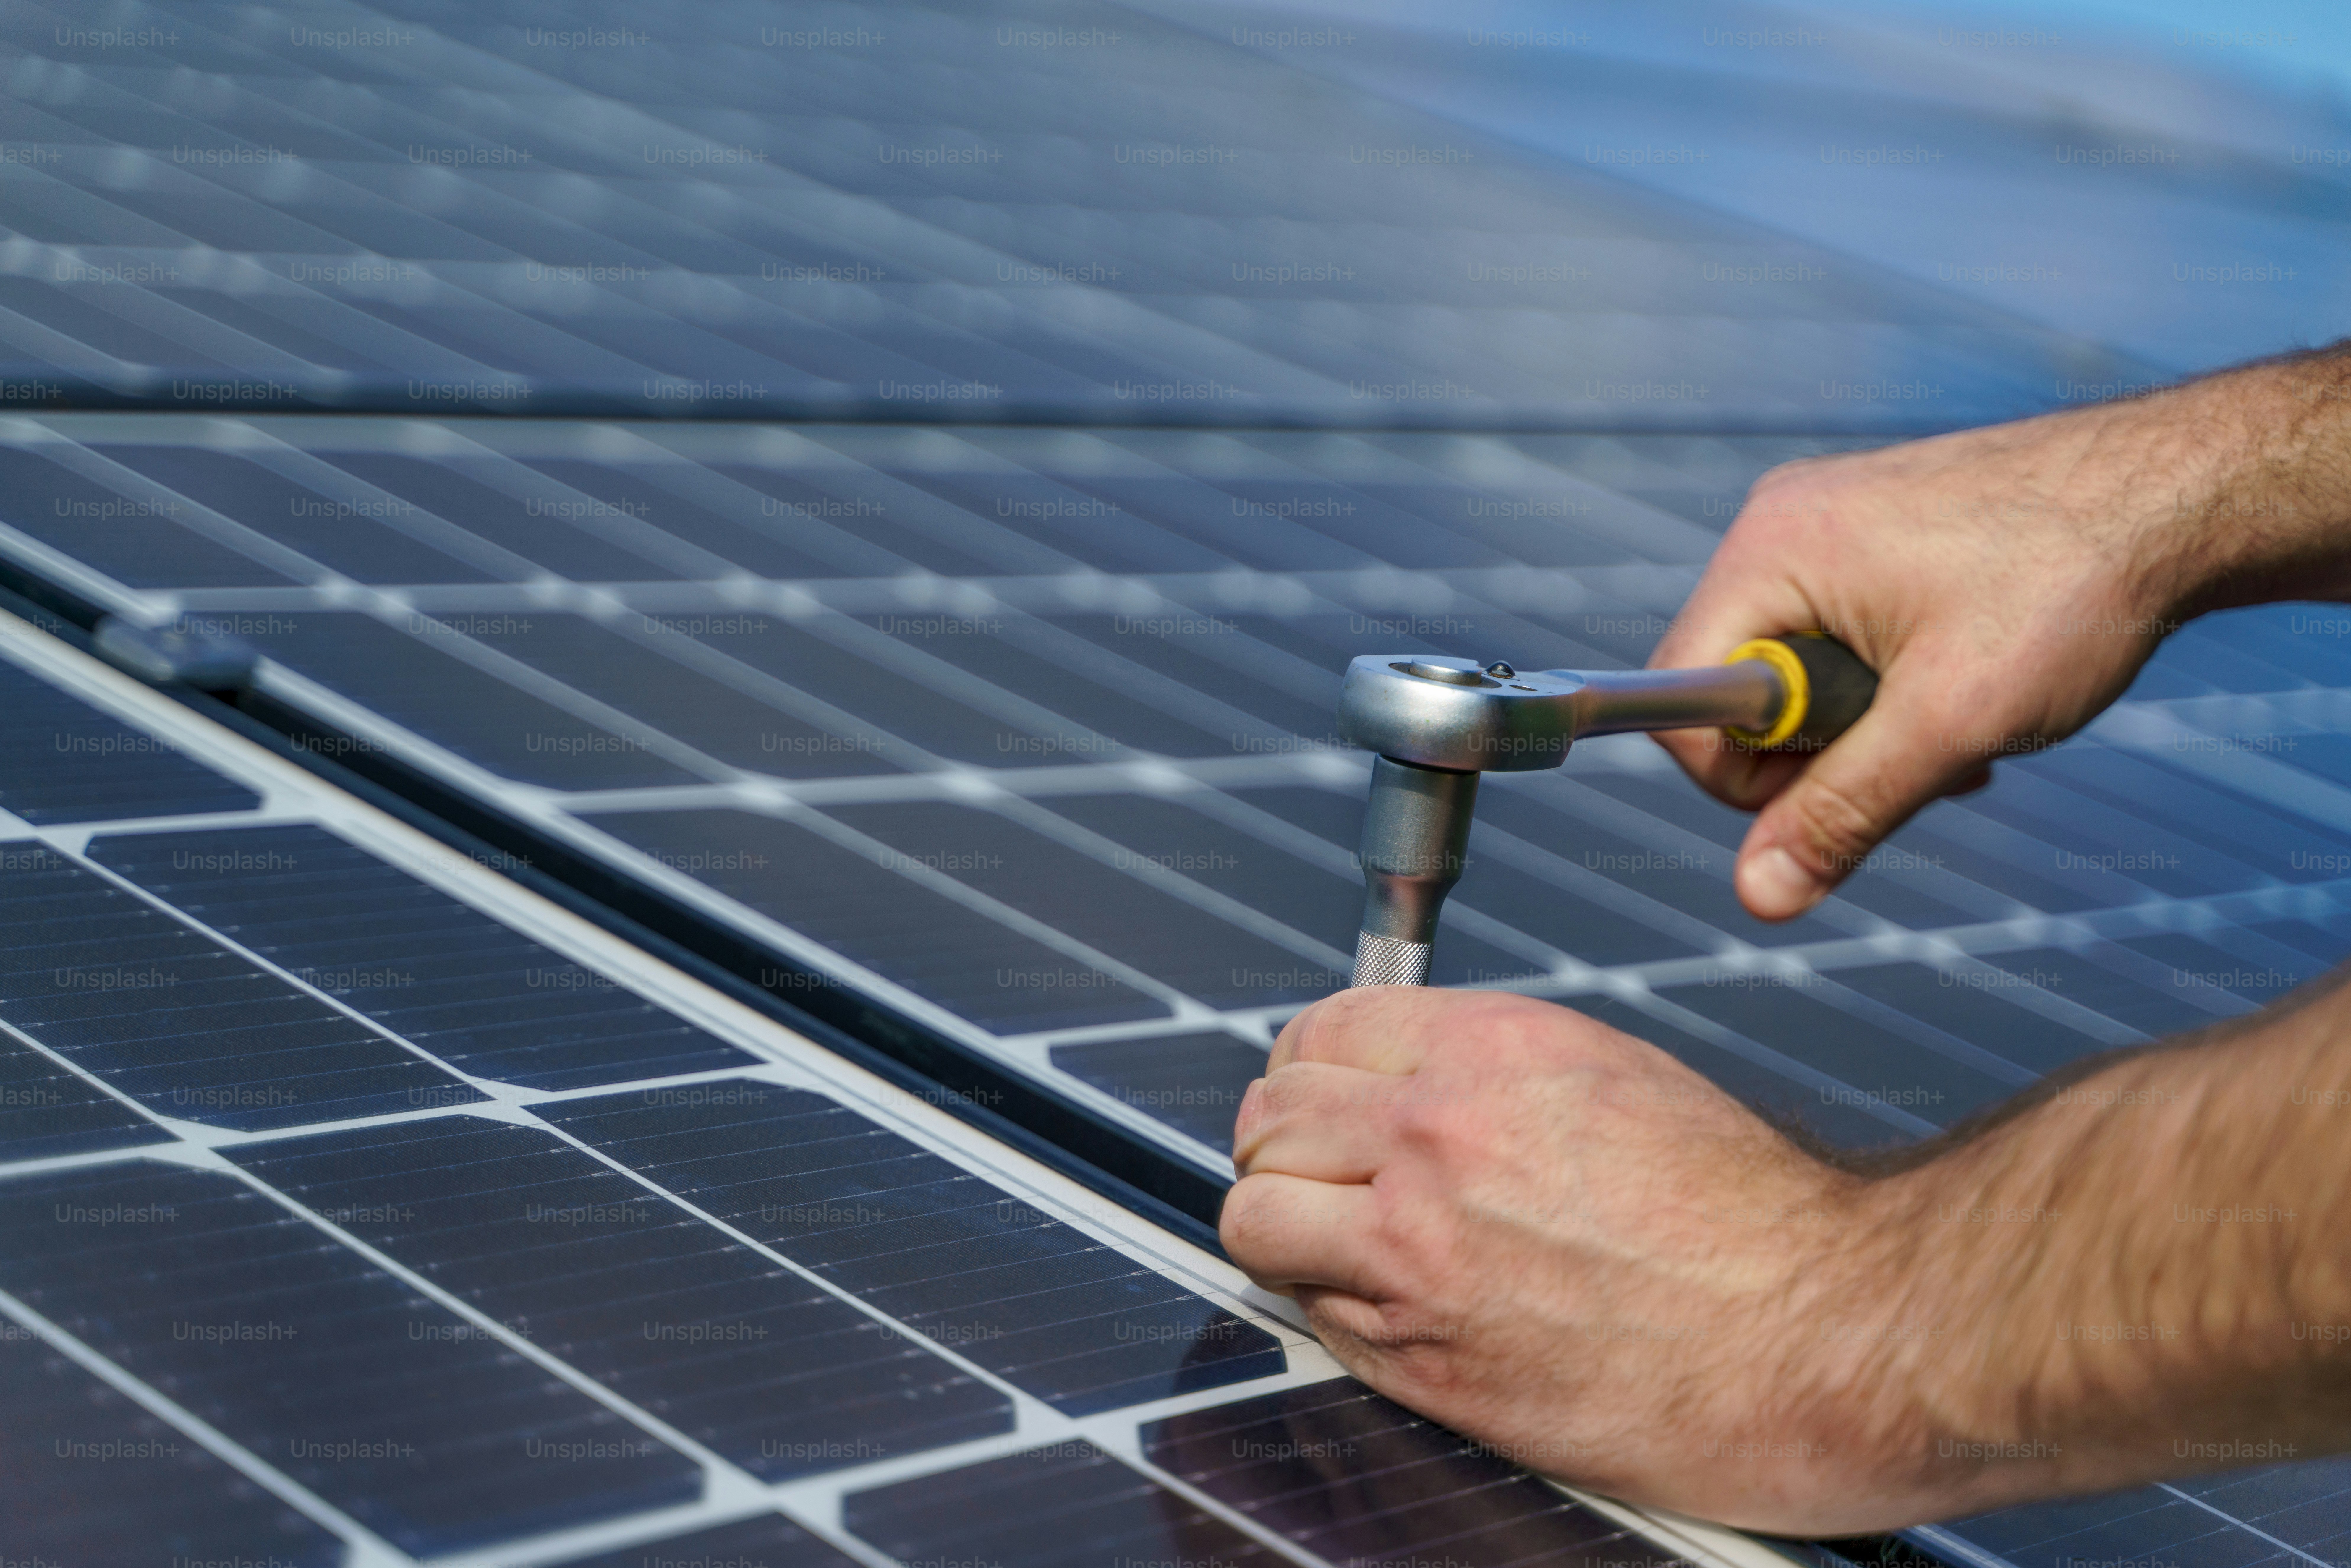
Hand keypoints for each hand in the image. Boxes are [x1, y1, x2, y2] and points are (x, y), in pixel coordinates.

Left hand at [1221, 987, 1941, 1533]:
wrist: (1822, 1332)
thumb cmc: (1745, 1213)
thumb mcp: (1613, 1077)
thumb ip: (1491, 1069)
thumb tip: (1405, 1075)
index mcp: (1489, 1054)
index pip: (1318, 1032)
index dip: (1308, 1067)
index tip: (1321, 1096)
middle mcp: (1438, 1139)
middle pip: (1268, 1121)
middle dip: (1282, 1143)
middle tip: (1316, 1171)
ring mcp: (1418, 1253)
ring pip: (1255, 1216)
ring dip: (1280, 1225)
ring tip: (1328, 1241)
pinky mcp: (1424, 1359)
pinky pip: (1308, 1316)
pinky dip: (1326, 1309)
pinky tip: (1387, 1308)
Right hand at [1650, 349, 2350, 919]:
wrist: (2177, 492)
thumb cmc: (2069, 585)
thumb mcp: (1950, 722)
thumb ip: (1843, 812)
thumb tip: (1759, 898)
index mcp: (1771, 550)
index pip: (1680, 697)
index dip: (1742, 773)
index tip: (1838, 783)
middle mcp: (1780, 526)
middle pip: (1732, 691)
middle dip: (1820, 751)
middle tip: (1920, 750)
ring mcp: (1824, 524)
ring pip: (1792, 675)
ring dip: (1866, 725)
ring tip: (1958, 711)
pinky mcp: (1868, 537)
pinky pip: (1833, 640)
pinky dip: (1890, 686)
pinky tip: (1963, 683)